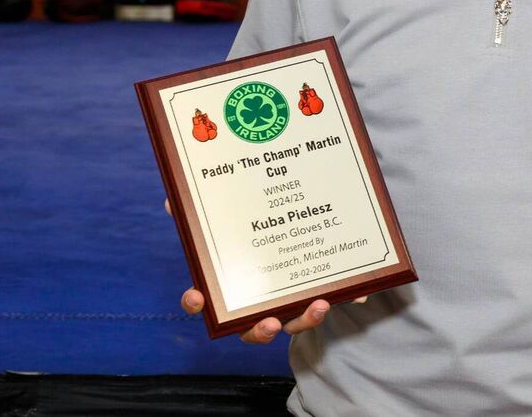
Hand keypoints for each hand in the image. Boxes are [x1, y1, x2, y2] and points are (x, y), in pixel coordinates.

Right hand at [162, 197, 361, 343]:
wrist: (301, 210)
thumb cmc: (255, 213)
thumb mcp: (230, 205)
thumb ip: (206, 204)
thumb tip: (174, 200)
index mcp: (231, 282)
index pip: (204, 302)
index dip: (197, 304)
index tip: (198, 297)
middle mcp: (258, 299)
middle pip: (252, 329)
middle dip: (259, 330)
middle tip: (270, 322)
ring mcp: (290, 300)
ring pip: (294, 322)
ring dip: (305, 320)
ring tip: (319, 305)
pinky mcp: (320, 290)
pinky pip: (331, 300)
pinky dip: (345, 298)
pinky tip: (358, 293)